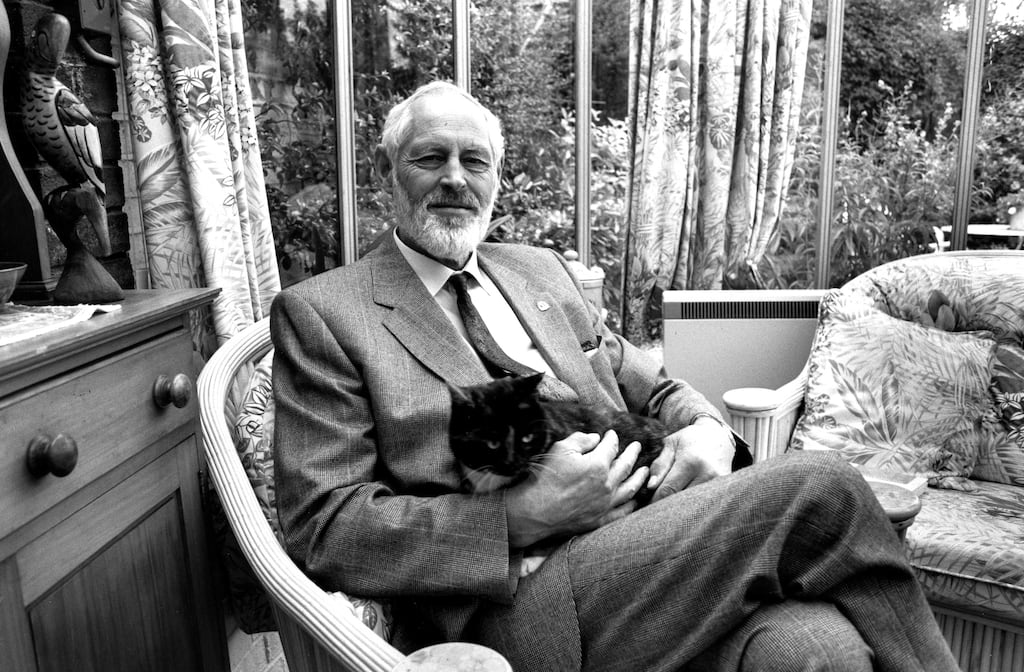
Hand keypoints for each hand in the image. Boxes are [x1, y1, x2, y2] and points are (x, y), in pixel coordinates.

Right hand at [504, 430, 648, 547]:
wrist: (534, 511)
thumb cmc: (545, 477)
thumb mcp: (560, 449)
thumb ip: (581, 439)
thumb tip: (596, 438)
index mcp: (598, 465)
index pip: (611, 447)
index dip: (612, 438)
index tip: (611, 435)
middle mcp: (607, 485)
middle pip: (626, 465)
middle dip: (632, 453)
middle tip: (637, 446)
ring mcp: (605, 504)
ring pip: (630, 488)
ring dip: (640, 477)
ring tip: (645, 470)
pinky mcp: (600, 520)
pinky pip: (623, 511)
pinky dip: (632, 504)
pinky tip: (636, 499)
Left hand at [647, 417, 734, 502]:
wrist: (718, 436)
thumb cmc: (689, 439)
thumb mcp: (670, 445)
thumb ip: (659, 465)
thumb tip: (651, 487)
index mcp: (690, 462)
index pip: (668, 490)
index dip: (654, 501)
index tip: (646, 505)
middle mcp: (706, 474)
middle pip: (680, 502)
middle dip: (666, 506)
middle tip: (655, 508)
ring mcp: (717, 484)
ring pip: (692, 506)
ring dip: (679, 507)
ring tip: (669, 503)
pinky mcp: (723, 489)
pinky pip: (703, 503)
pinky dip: (692, 504)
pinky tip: (684, 500)